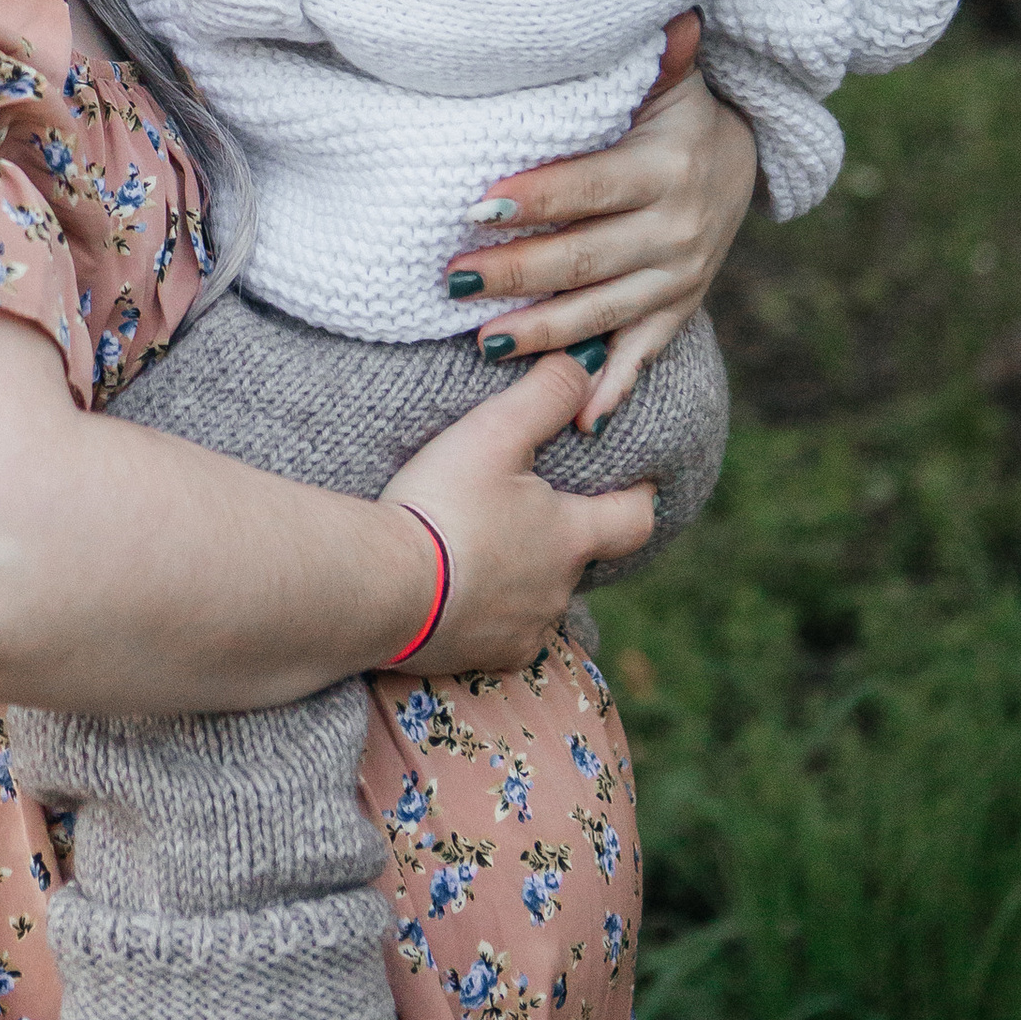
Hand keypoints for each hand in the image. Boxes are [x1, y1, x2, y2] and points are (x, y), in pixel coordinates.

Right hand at [377, 354, 654, 678]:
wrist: (381, 586)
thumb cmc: (443, 504)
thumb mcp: (494, 433)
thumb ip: (546, 394)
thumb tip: (588, 361)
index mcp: (570, 536)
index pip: (634, 518)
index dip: (639, 496)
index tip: (636, 482)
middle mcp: (559, 590)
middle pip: (580, 559)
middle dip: (562, 535)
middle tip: (528, 506)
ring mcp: (524, 630)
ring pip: (541, 598)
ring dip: (523, 575)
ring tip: (483, 549)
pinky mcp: (486, 658)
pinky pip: (504, 634)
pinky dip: (490, 612)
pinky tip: (459, 593)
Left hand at [441, 14, 756, 423]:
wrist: (742, 161)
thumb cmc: (678, 112)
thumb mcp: (669, 82)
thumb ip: (659, 58)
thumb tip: (676, 13)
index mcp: (667, 168)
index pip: (589, 187)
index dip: (536, 198)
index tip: (478, 206)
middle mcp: (677, 229)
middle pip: (585, 257)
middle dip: (517, 272)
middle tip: (454, 280)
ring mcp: (680, 277)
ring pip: (604, 313)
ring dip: (544, 331)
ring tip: (483, 340)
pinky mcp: (679, 309)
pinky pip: (644, 354)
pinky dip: (612, 387)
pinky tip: (578, 417)